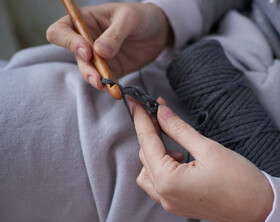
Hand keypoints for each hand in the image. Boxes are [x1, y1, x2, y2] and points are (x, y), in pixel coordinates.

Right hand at [47, 3, 172, 88]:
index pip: (61, 31)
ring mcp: (99, 57)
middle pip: (75, 56)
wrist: (160, 30)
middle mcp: (88, 40)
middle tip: (97, 77)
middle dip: (85, 68)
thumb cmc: (142, 16)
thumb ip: (114, 34)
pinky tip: (115, 90)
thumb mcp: (129, 19)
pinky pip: (106, 80)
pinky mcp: (112, 70)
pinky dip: (109, 86)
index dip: (68, 42)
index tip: (86, 50)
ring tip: (105, 86)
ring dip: (95, 79)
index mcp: (86, 21)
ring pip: (88, 71)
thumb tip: (99, 51)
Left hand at [131, 98, 273, 221]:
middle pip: (146, 156)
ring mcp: (170, 203)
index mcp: (169, 181)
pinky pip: (159, 183)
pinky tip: (180, 157)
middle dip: (151, 132)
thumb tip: (162, 112)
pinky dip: (163, 166)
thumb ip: (179, 129)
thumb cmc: (239, 180)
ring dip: (156, 152)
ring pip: (148, 171)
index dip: (141, 118)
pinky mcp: (178, 205)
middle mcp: (164, 195)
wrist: (259, 207)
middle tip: (160, 113)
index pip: (147, 142)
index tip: (135, 101)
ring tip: (176, 142)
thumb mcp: (208, 148)